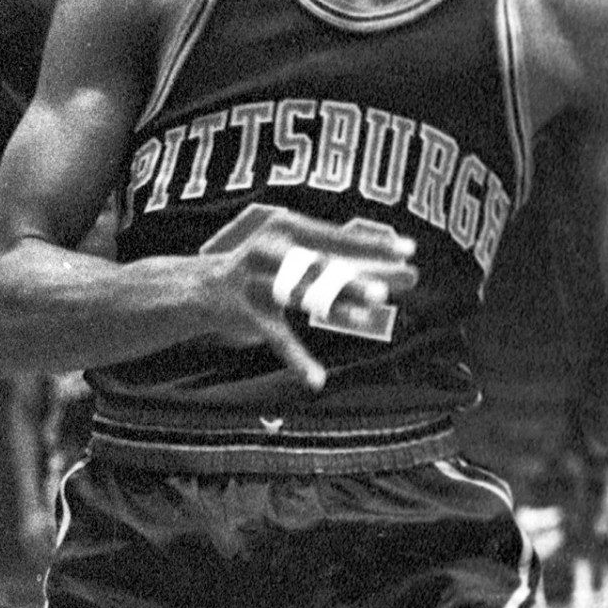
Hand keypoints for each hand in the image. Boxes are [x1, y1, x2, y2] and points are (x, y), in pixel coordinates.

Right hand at [203, 210, 417, 389]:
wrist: (196, 287)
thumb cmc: (264, 268)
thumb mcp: (300, 258)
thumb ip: (353, 266)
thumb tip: (410, 274)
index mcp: (287, 227)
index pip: (336, 236)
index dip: (371, 245)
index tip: (408, 250)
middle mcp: (268, 249)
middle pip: (317, 266)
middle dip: (349, 281)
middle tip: (382, 293)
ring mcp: (253, 281)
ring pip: (298, 297)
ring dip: (332, 308)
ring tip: (364, 319)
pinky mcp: (243, 314)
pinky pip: (277, 339)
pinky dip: (297, 360)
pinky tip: (317, 380)